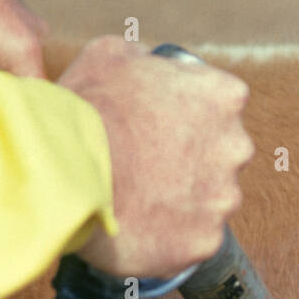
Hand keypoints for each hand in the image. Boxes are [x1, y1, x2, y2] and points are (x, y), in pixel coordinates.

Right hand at [57, 37, 254, 277]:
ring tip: (138, 201)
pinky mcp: (205, 242)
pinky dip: (170, 240)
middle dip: (190, 163)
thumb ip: (144, 59)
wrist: (64, 173)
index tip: (159, 129)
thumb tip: (144, 65)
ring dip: (181, 203)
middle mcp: (235, 148)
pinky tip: (140, 229)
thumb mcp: (110, 55)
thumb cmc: (85, 111)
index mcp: (223, 97)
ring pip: (208, 204)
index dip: (186, 119)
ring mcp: (222, 199)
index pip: (220, 107)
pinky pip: (192, 242)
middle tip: (147, 167)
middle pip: (220, 158)